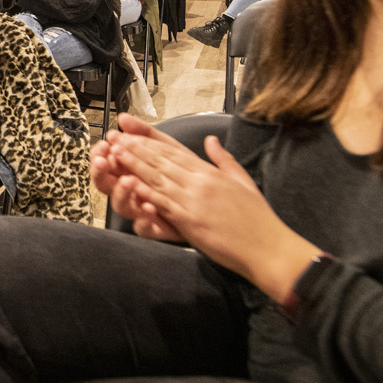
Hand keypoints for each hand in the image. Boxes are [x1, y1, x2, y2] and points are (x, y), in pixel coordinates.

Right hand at [90, 115, 182, 240]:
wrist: (212, 203)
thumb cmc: (186, 175)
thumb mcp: (167, 147)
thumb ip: (145, 133)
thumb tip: (123, 118)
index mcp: (131, 170)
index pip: (106, 161)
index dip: (100, 153)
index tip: (104, 144)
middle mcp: (132, 191)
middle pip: (105, 184)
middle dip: (100, 172)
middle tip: (103, 162)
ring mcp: (141, 210)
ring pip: (120, 206)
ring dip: (121, 193)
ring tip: (128, 181)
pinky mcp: (155, 227)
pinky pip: (143, 228)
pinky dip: (143, 220)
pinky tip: (149, 209)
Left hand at [107, 129, 321, 301]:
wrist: (268, 247)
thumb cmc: (257, 219)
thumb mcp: (242, 181)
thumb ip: (224, 159)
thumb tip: (211, 140)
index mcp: (210, 172)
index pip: (174, 152)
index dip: (150, 143)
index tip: (132, 135)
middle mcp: (200, 182)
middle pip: (161, 161)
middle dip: (135, 148)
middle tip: (115, 138)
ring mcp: (194, 200)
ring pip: (157, 178)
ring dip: (134, 165)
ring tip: (115, 154)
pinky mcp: (190, 220)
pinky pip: (163, 203)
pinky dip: (144, 192)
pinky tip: (129, 184)